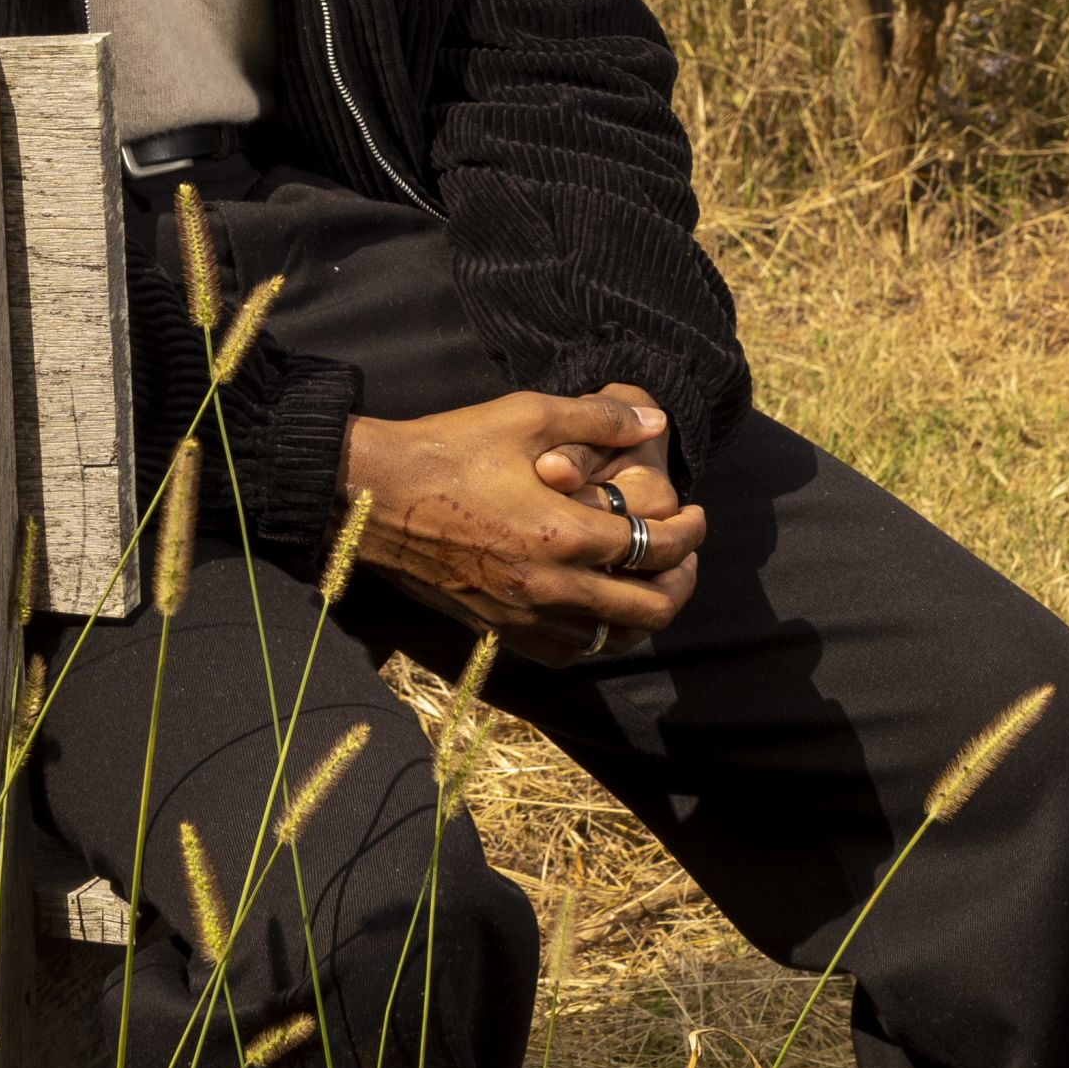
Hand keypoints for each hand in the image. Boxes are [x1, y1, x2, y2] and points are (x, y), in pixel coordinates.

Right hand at [340, 390, 704, 668]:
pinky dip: (595, 635)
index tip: (695, 514)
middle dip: (682, 580)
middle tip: (684, 553)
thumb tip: (658, 423)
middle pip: (650, 608)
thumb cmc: (449, 447)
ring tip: (647, 580)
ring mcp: (523, 615)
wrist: (373, 493)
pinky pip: (566, 653)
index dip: (691, 532)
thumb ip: (598, 417)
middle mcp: (551, 587)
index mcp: (564, 534)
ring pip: (613, 640)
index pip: (657, 547)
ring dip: (644, 612)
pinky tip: (594, 607)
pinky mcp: (497, 629)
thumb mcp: (525, 414)